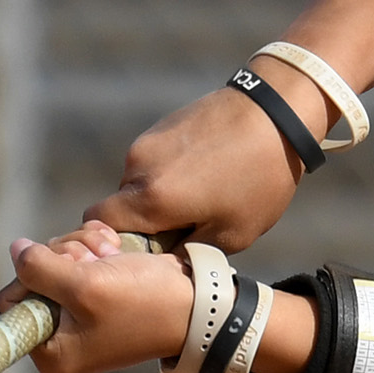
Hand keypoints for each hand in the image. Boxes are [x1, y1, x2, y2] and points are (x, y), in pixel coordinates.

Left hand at [0, 221, 202, 372]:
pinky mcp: (98, 291)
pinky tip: (116, 249)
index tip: (67, 271)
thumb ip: (38, 267)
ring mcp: (80, 312)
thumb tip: (16, 249)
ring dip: (83, 246)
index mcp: (52, 353)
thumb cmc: (143, 303)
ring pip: (56, 258)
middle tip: (97, 262)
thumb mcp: (84, 286)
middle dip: (64, 257)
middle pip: (33, 276)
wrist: (196, 303)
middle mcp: (62, 337)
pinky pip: (78, 255)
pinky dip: (95, 245)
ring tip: (112, 253)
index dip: (33, 275)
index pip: (11, 302)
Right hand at [87, 75, 311, 249]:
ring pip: (138, 184)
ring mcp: (147, 142)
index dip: (111, 242)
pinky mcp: (160, 127)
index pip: (97, 225)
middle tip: (185, 229)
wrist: (276, 111)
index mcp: (151, 197)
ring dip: (159, 198)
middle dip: (144, 223)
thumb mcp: (233, 234)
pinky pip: (153, 162)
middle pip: (120, 206)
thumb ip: (188, 252)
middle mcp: (138, 166)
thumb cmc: (259, 179)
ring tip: (203, 197)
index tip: (146, 250)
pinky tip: (206, 174)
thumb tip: (164, 260)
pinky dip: (170, 175)